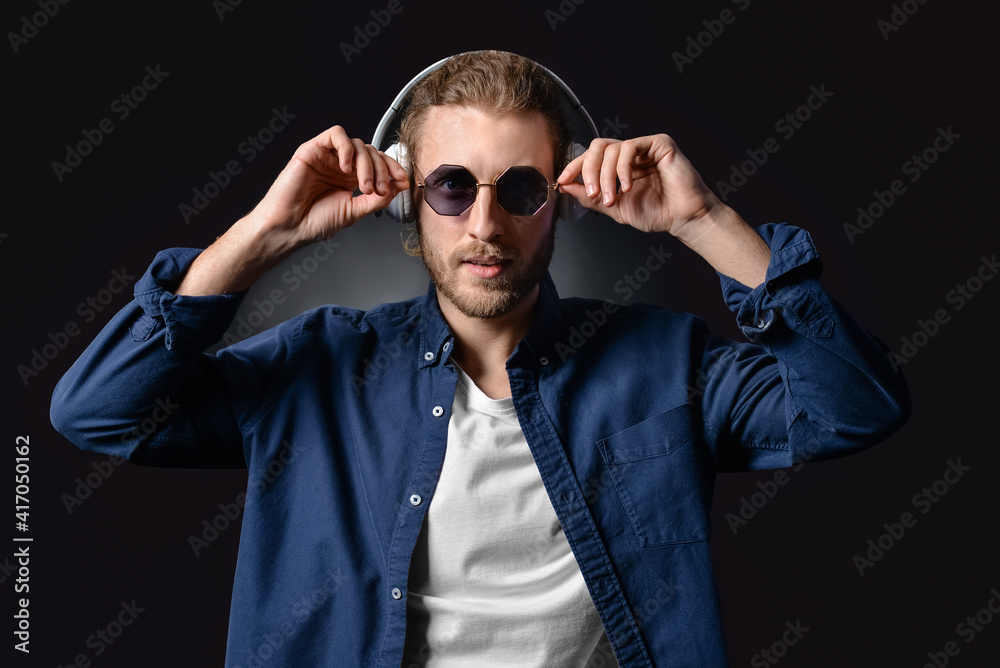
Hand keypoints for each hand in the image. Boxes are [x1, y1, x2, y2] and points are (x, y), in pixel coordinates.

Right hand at [250, 125, 408, 245]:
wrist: (290, 227)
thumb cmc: (315, 222)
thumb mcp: (355, 211)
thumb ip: (378, 198)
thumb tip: (400, 185)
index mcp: (351, 179)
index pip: (378, 163)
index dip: (393, 169)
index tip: (403, 181)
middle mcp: (340, 165)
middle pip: (371, 152)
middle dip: (382, 170)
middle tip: (379, 190)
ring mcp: (328, 156)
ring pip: (358, 144)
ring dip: (367, 164)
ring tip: (362, 186)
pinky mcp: (313, 149)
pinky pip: (336, 135)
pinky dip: (347, 149)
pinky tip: (346, 168)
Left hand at [556, 134, 719, 239]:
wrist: (683, 218)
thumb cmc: (657, 213)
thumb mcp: (615, 208)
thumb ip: (591, 197)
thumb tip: (565, 186)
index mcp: (619, 167)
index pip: (591, 158)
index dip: (574, 167)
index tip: (562, 180)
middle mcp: (630, 154)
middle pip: (597, 148)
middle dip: (588, 170)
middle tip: (591, 192)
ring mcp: (644, 147)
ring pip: (611, 148)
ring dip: (606, 176)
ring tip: (614, 197)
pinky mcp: (659, 143)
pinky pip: (631, 146)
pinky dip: (623, 167)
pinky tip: (628, 185)